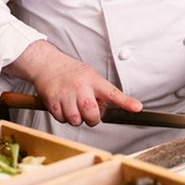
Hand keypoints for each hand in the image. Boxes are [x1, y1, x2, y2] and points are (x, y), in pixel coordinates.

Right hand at [4, 41, 141, 126]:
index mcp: (94, 80)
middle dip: (92, 118)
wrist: (47, 64)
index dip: (126, 102)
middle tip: (87, 111)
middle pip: (92, 114)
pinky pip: (61, 119)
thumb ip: (99, 92)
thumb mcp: (90, 76)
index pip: (113, 93)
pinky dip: (62, 117)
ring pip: (75, 120)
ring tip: (72, 105)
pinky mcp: (53, 101)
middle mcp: (81, 87)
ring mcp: (66, 94)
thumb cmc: (71, 72)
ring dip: (75, 118)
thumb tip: (107, 110)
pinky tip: (62, 105)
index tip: (137, 108)